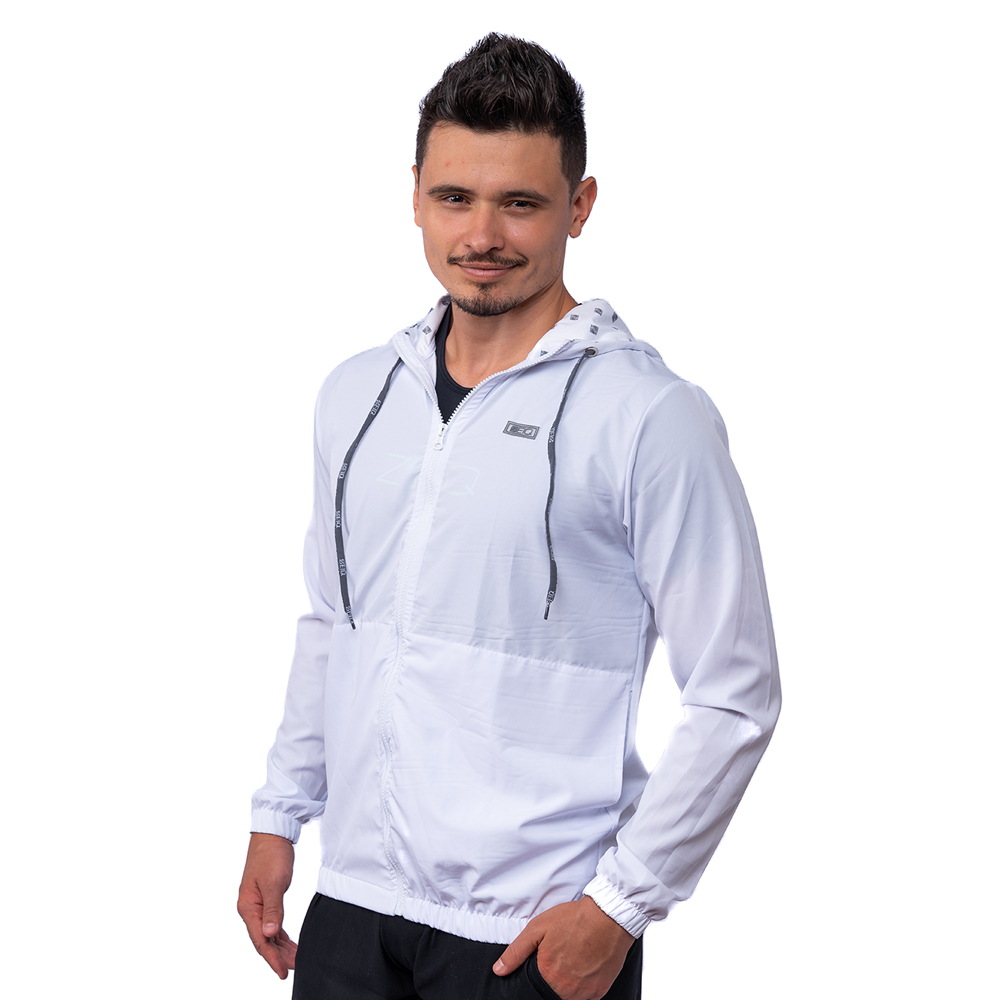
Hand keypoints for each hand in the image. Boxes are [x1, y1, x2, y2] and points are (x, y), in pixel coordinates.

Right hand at [237, 832, 297, 978]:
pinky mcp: (266, 900)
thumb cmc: (271, 855)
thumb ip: (273, 908)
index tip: (283, 972)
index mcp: (248, 907)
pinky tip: (289, 944)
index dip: (271, 958)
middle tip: (295, 968)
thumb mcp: (274, 882)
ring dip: (281, 948)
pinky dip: (281, 936)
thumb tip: (269, 934)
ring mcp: (257, 905)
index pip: (260, 939)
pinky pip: (272, 924)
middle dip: (278, 956)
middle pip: (264, 940)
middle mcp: (250, 909)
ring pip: (268, 934)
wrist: (272, 835)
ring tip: (295, 960)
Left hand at [493, 896, 634, 999]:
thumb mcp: (538, 928)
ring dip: (568, 985)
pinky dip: (583, 986)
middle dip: (553, 980)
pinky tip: (584, 966)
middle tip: (561, 959)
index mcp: (548, 976)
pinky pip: (587, 996)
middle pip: (553, 993)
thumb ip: (516, 952)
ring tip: (572, 961)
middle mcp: (567, 990)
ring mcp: (585, 993)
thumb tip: (498, 970)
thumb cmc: (573, 919)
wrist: (608, 917)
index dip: (538, 979)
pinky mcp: (601, 991)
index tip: (545, 968)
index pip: (535, 990)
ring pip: (570, 997)